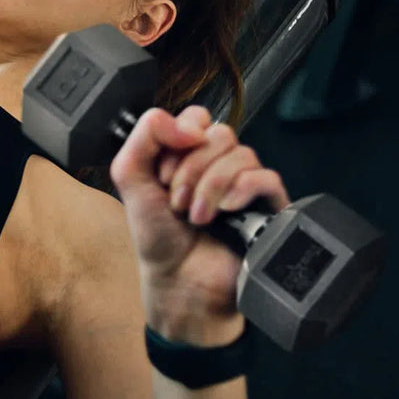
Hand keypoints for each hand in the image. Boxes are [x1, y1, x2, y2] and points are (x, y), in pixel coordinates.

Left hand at [110, 105, 289, 343]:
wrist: (177, 281)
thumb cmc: (157, 234)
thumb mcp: (130, 177)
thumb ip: (144, 136)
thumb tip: (183, 122)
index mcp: (189, 152)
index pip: (197, 117)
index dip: (179, 137)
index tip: (162, 173)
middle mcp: (219, 163)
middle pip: (219, 133)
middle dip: (190, 168)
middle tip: (176, 202)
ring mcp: (245, 184)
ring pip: (241, 153)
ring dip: (210, 186)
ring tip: (196, 217)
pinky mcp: (268, 207)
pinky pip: (267, 177)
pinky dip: (242, 189)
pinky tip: (226, 211)